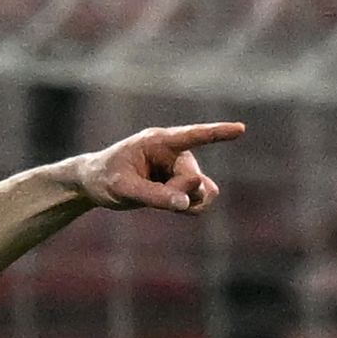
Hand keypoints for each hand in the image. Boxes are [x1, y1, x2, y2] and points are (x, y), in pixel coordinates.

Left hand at [71, 121, 243, 214]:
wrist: (96, 183)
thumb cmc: (105, 178)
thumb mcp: (124, 189)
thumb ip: (154, 197)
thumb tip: (186, 205)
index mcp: (159, 141)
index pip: (193, 136)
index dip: (217, 133)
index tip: (241, 129)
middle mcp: (175, 152)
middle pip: (194, 179)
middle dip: (178, 195)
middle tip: (150, 194)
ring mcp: (181, 168)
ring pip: (203, 192)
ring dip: (188, 203)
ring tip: (160, 201)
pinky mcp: (182, 183)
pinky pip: (201, 201)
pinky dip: (190, 208)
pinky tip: (171, 206)